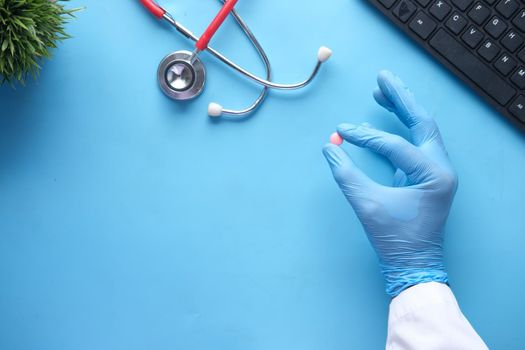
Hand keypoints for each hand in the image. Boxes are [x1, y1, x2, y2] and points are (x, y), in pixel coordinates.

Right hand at [323, 71, 457, 297]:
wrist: (414, 265)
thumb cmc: (395, 239)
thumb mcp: (367, 206)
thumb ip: (346, 175)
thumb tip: (328, 148)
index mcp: (434, 175)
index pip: (396, 145)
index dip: (365, 136)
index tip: (340, 131)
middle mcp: (442, 168)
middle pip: (421, 122)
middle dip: (400, 98)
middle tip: (382, 76)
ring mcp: (437, 171)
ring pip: (421, 129)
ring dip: (402, 109)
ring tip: (382, 89)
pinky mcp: (427, 175)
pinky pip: (415, 143)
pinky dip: (400, 128)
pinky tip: (385, 117)